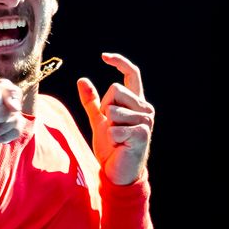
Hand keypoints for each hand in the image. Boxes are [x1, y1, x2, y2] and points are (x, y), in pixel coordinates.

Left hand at [77, 53, 154, 184]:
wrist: (118, 172)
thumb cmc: (112, 147)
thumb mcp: (99, 120)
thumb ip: (92, 101)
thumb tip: (82, 79)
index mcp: (136, 102)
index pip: (132, 74)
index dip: (120, 62)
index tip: (103, 56)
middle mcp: (145, 108)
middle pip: (115, 89)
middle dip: (105, 107)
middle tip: (111, 127)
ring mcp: (146, 121)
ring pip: (113, 108)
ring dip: (108, 125)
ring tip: (117, 138)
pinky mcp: (142, 134)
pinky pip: (115, 127)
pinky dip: (111, 137)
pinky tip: (120, 145)